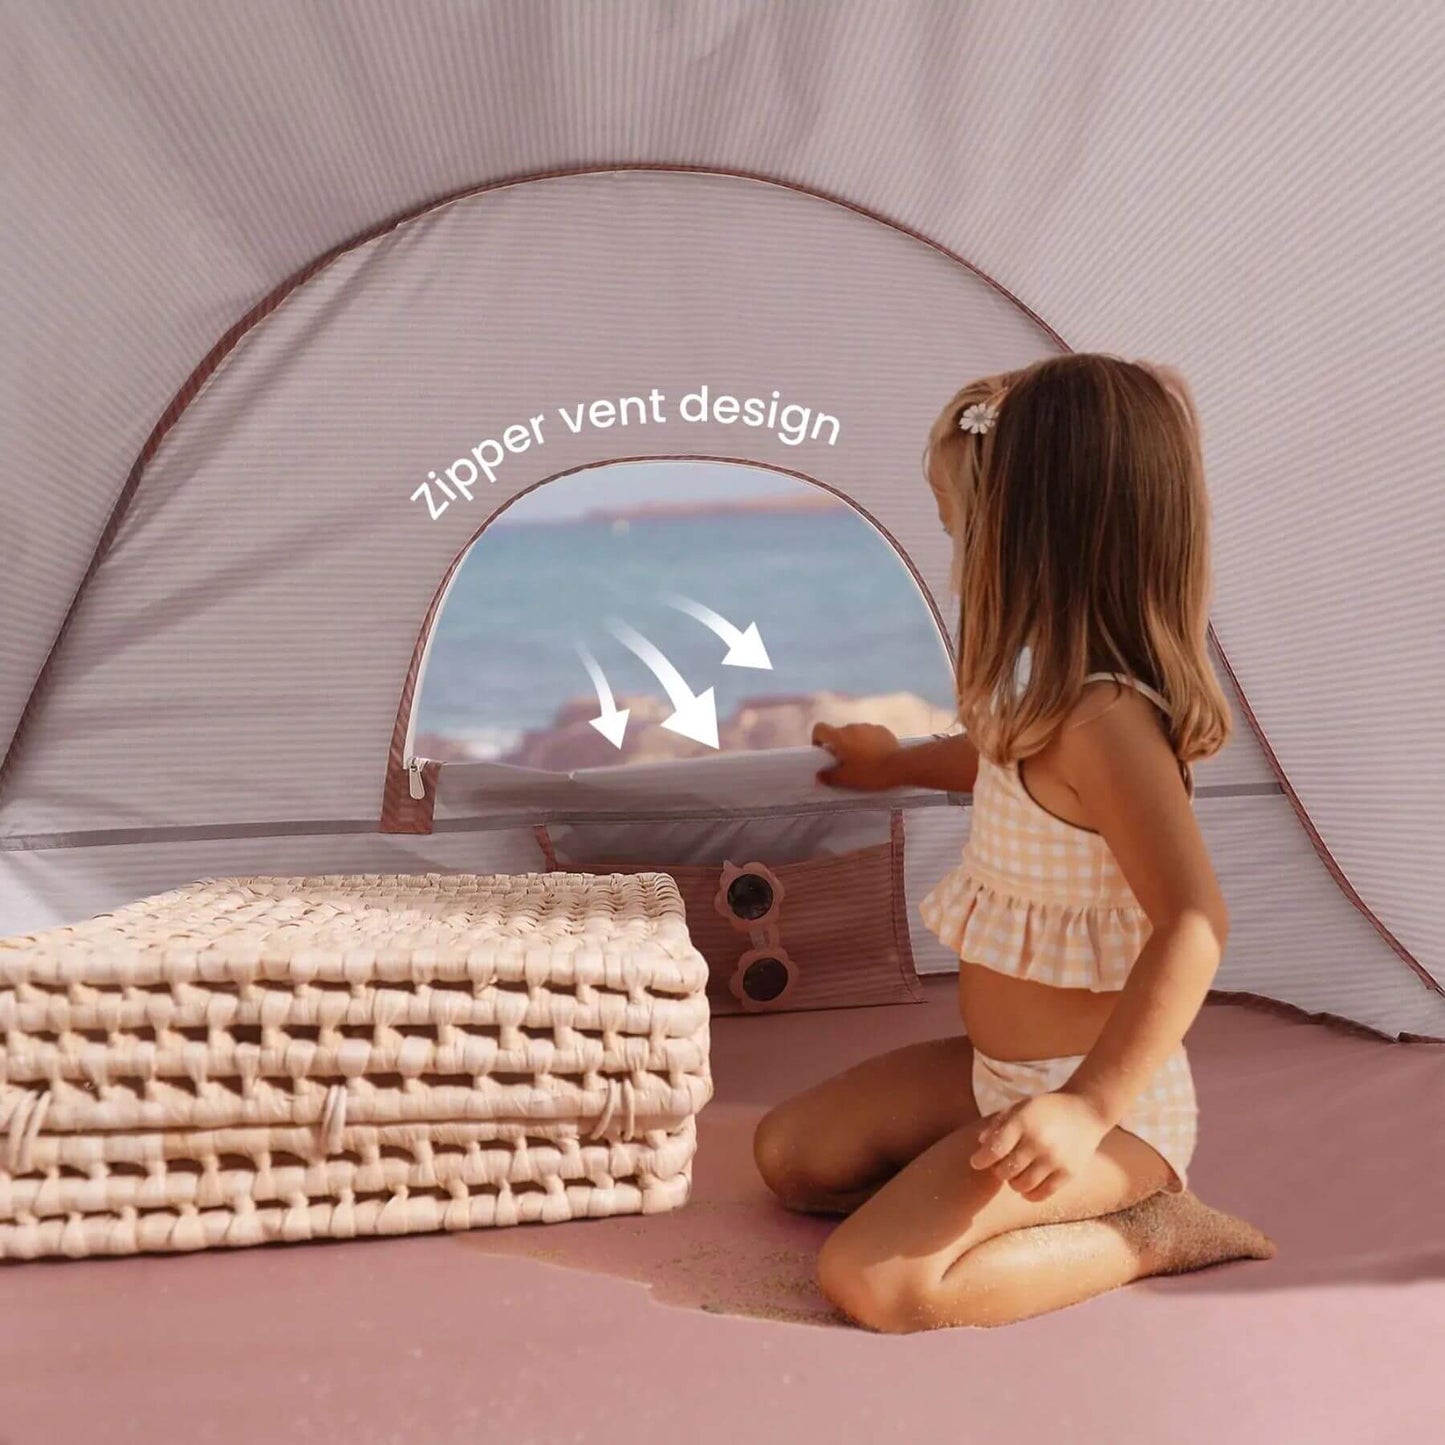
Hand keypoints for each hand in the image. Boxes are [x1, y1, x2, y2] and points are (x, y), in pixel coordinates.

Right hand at [811, 721, 901, 789]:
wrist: (899, 766)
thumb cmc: (869, 772)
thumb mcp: (846, 779)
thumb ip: (829, 776)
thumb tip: (819, 774)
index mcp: (840, 736)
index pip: (819, 728)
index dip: (817, 739)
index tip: (822, 752)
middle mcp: (852, 727)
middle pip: (838, 733)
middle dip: (838, 746)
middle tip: (844, 763)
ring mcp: (869, 727)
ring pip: (855, 733)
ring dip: (854, 744)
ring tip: (862, 761)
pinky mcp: (883, 730)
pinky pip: (869, 734)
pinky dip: (868, 743)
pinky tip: (876, 756)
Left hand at [969, 1091, 1111, 1200]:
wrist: (1085, 1110)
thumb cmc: (1047, 1109)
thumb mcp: (1021, 1107)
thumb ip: (999, 1123)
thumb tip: (981, 1144)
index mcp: (1023, 1122)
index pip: (994, 1150)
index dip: (981, 1159)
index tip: (976, 1162)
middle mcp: (1038, 1142)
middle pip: (1005, 1170)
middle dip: (997, 1169)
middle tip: (1000, 1164)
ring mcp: (1054, 1160)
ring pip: (1021, 1186)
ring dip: (1013, 1182)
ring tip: (1015, 1173)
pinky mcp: (1068, 1173)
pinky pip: (1041, 1194)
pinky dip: (1029, 1194)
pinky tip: (1027, 1185)